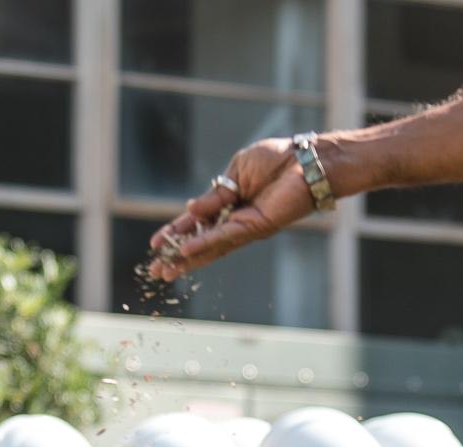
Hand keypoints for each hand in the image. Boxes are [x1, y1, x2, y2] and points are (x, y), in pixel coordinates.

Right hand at [145, 137, 316, 281]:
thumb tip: (189, 210)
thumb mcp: (236, 172)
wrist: (306, 160)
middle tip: (156, 271)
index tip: (156, 244)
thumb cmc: (277, 159)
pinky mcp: (257, 226)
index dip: (177, 233)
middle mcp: (237, 220)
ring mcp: (247, 226)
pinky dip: (205, 243)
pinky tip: (187, 252)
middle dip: (178, 256)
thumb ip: (215, 194)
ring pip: (211, 246)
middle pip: (202, 242)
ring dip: (187, 258)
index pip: (198, 222)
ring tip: (165, 270)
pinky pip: (226, 237)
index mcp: (230, 203)